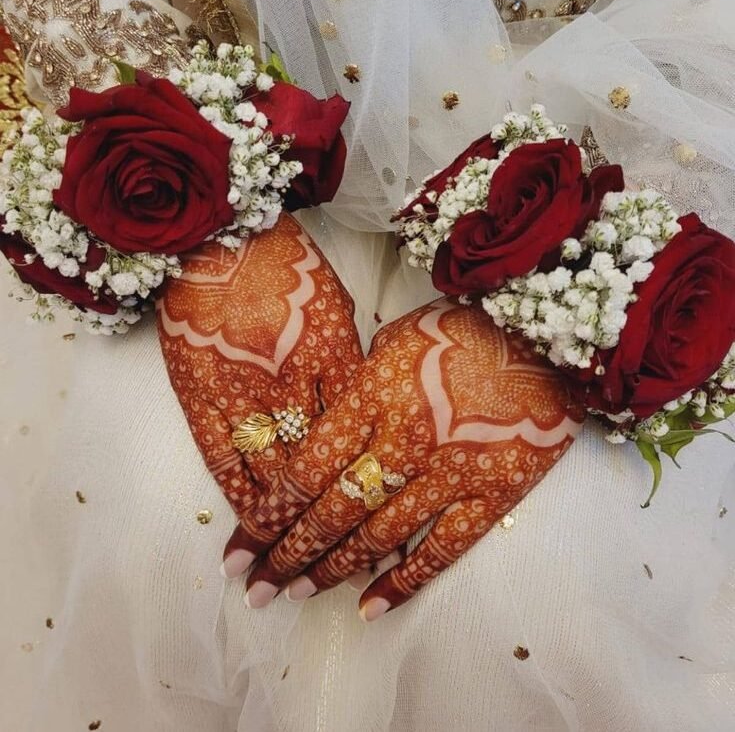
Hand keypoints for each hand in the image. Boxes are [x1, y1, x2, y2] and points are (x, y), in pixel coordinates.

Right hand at [156, 213, 362, 546]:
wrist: (219, 234)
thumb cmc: (290, 268)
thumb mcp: (340, 311)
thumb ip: (355, 371)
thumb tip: (370, 425)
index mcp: (338, 359)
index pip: (359, 445)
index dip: (366, 499)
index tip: (376, 543)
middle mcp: (296, 384)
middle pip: (318, 475)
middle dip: (322, 534)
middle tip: (326, 581)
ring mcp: (245, 391)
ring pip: (269, 478)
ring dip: (276, 533)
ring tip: (279, 577)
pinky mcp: (200, 393)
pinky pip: (223, 459)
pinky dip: (237, 498)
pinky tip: (247, 530)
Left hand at [225, 298, 584, 616]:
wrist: (547, 333)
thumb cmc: (463, 327)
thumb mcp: (394, 340)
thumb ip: (357, 389)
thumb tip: (325, 430)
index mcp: (372, 398)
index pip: (306, 470)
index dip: (268, 514)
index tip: (241, 544)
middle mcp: (401, 441)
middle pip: (331, 510)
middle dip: (287, 554)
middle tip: (256, 588)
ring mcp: (448, 472)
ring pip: (376, 536)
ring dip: (331, 570)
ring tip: (295, 594)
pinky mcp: (491, 494)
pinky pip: (442, 550)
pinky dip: (404, 584)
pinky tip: (371, 608)